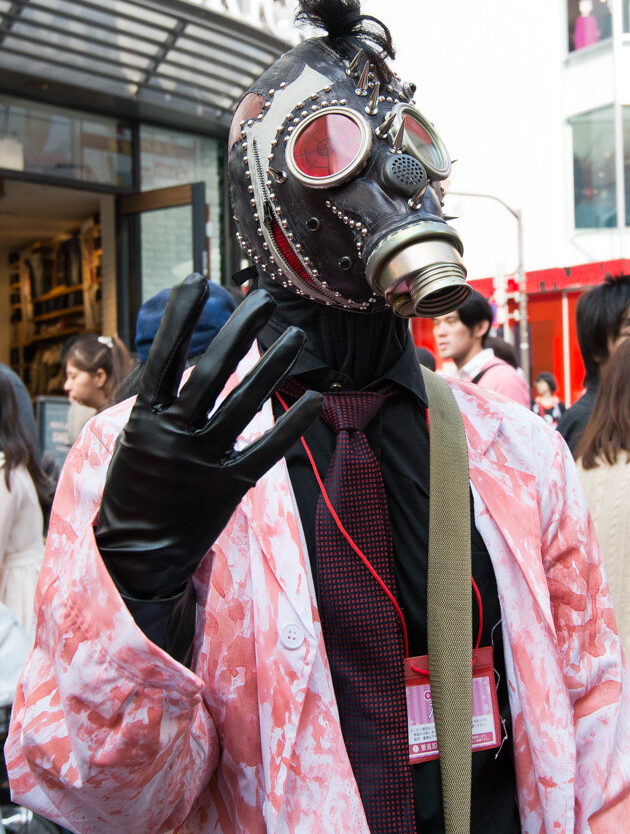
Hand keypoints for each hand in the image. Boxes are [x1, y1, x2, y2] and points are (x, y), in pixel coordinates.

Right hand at [95, 274, 320, 599]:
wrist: (137, 554)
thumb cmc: (133, 490)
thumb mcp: (133, 440)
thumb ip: (158, 403)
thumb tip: (178, 361)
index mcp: (146, 418)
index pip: (164, 357)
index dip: (181, 317)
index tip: (198, 280)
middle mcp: (175, 434)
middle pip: (211, 371)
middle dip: (239, 331)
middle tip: (263, 299)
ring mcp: (203, 460)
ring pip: (244, 404)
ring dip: (272, 366)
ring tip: (295, 335)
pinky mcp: (228, 486)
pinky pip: (265, 450)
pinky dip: (291, 425)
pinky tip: (315, 399)